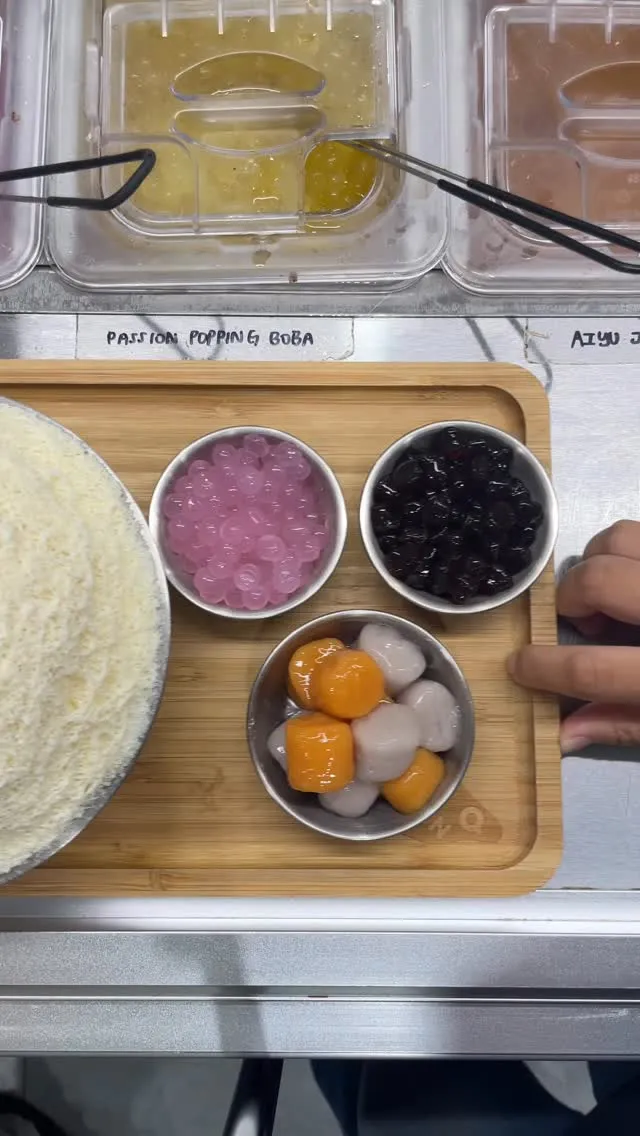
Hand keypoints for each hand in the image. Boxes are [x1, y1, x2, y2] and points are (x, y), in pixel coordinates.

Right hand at [508, 521, 639, 752]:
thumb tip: (565, 732)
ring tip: (609, 593)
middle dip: (572, 598)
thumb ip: (624, 725)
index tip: (519, 664)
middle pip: (598, 581)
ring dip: (600, 560)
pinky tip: (635, 583)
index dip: (544, 667)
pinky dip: (629, 552)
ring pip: (622, 537)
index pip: (591, 668)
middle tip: (580, 621)